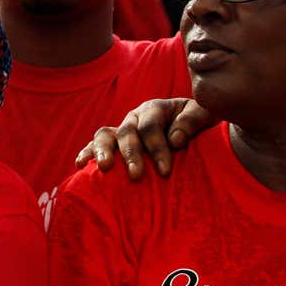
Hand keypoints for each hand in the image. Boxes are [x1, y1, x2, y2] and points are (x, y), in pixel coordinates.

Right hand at [73, 97, 214, 179]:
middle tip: (137, 176)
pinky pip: (96, 144)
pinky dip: (87, 153)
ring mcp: (122, 129)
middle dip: (131, 154)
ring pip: (105, 135)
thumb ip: (193, 121)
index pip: (150, 126)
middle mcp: (135, 117)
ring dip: (102, 151)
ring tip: (104, 168)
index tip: (165, 171)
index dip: (156, 148)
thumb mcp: (204, 115)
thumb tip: (175, 139)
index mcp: (155, 108)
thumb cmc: (199, 123)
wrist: (194, 127)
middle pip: (126, 131)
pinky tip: (81, 165)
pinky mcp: (115, 143)